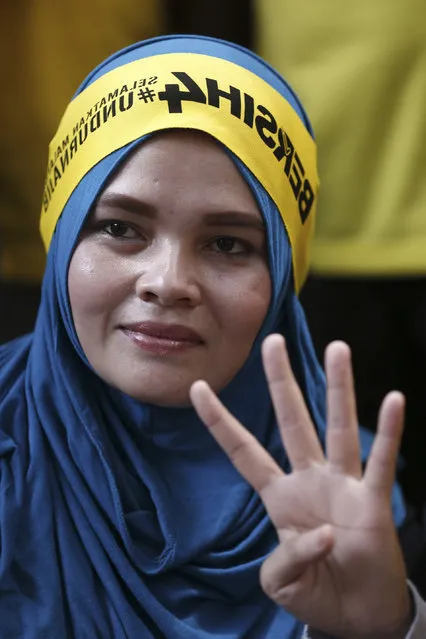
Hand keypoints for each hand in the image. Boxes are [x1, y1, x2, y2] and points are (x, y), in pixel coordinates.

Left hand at [190, 335, 411, 638]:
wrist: (358, 615)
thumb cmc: (317, 591)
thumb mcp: (282, 583)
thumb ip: (286, 562)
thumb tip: (323, 534)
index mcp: (279, 496)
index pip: (244, 450)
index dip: (220, 421)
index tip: (196, 387)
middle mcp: (308, 479)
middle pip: (291, 420)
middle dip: (281, 381)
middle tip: (272, 341)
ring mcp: (341, 485)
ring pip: (337, 428)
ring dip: (338, 388)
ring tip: (337, 348)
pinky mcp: (371, 501)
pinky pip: (379, 461)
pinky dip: (388, 432)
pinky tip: (392, 399)